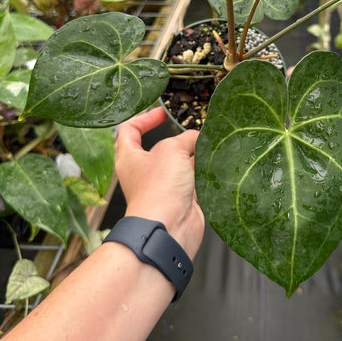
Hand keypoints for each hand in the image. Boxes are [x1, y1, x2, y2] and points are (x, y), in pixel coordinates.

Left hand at [114, 107, 204, 258]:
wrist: (168, 229)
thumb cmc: (158, 191)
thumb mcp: (172, 150)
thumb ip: (186, 138)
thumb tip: (197, 136)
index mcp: (129, 157)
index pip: (130, 130)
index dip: (146, 117)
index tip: (164, 112)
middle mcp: (144, 171)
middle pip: (158, 146)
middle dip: (175, 136)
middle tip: (189, 126)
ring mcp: (162, 185)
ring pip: (178, 163)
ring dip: (192, 152)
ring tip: (205, 141)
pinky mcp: (180, 198)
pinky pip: (192, 178)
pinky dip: (202, 169)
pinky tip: (212, 161)